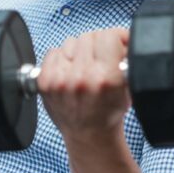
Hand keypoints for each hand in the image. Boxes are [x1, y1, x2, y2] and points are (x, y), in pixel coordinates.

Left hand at [36, 28, 130, 144]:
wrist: (89, 136)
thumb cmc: (108, 112)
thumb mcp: (128, 86)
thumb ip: (125, 59)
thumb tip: (121, 37)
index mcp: (107, 78)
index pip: (109, 36)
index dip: (116, 37)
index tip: (117, 43)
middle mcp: (82, 77)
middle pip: (89, 36)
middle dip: (98, 45)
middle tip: (101, 59)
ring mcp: (61, 80)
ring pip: (71, 42)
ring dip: (79, 52)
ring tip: (84, 68)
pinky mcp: (45, 82)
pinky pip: (53, 51)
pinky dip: (61, 59)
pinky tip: (69, 72)